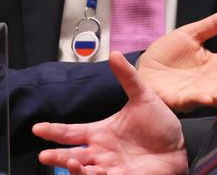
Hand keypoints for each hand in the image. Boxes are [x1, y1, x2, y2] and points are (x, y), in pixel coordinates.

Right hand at [34, 52, 187, 174]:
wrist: (179, 145)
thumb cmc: (160, 124)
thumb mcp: (143, 96)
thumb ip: (127, 77)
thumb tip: (115, 54)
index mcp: (101, 133)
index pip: (71, 132)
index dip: (54, 131)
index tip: (37, 128)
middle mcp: (102, 152)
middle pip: (72, 155)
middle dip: (57, 156)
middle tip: (44, 155)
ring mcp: (110, 168)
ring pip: (85, 171)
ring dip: (74, 169)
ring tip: (70, 162)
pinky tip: (91, 173)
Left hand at [138, 7, 216, 110]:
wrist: (145, 68)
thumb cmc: (168, 53)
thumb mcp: (190, 34)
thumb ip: (213, 24)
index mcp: (216, 64)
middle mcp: (212, 81)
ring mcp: (200, 91)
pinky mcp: (182, 99)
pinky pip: (195, 101)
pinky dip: (204, 99)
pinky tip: (209, 96)